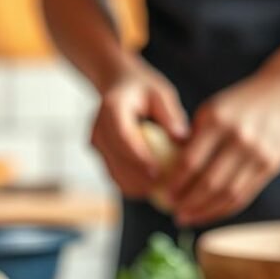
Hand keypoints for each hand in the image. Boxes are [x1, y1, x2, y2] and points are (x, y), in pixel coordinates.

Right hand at [89, 62, 187, 197]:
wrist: (117, 85)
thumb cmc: (144, 89)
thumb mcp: (160, 93)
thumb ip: (170, 114)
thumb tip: (183, 139)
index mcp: (111, 108)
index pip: (122, 137)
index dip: (137, 158)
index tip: (157, 172)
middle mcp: (98, 128)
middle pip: (116, 161)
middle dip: (139, 179)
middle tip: (165, 191)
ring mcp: (96, 144)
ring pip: (113, 174)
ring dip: (136, 186)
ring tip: (162, 193)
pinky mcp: (100, 155)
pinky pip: (115, 176)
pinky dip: (132, 185)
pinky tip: (153, 190)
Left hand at [168, 72, 279, 225]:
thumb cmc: (242, 102)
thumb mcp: (213, 108)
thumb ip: (195, 136)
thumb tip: (171, 168)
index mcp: (218, 122)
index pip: (190, 162)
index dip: (176, 183)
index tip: (164, 194)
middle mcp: (238, 139)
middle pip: (209, 183)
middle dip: (188, 202)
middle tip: (174, 212)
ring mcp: (257, 155)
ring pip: (227, 194)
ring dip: (205, 211)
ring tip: (188, 218)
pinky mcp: (270, 166)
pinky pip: (244, 195)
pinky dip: (224, 209)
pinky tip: (210, 213)